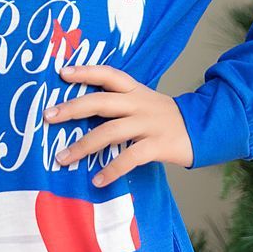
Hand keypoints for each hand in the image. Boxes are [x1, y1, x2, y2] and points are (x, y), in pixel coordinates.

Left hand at [44, 63, 192, 185]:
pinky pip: (130, 157)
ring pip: (110, 132)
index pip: (108, 74)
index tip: (62, 72)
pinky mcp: (158, 145)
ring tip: (62, 158)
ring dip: (82, 146)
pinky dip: (111, 170)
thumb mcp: (144, 103)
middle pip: (101, 101)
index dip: (86, 71)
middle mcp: (139, 104)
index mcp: (135, 91)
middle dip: (72, 108)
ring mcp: (149, 124)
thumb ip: (119, 105)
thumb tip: (81, 113)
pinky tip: (96, 180)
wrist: (205, 129)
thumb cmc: (165, 119)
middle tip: (47, 116)